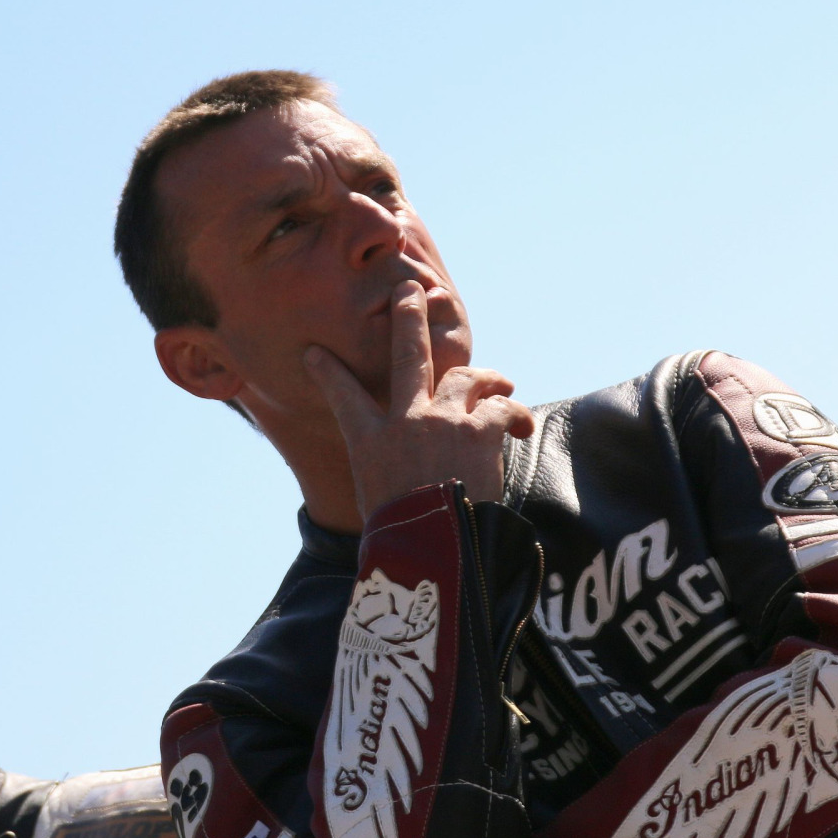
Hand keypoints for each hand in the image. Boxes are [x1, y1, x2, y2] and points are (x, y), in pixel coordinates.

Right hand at [304, 280, 534, 520]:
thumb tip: (400, 496)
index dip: (328, 372)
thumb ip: (391, 481)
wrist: (432, 546)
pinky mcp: (479, 432)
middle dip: (408, 318)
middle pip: (406, 356)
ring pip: (466, 376)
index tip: (315, 353)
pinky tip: (522, 426)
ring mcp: (443, 422)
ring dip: (486, 377)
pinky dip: (515, 414)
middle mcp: (404, 422)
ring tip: (501, 381)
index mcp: (370, 442)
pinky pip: (502, 408)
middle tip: (411, 291)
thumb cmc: (405, 537)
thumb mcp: (380, 504)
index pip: (342, 397)